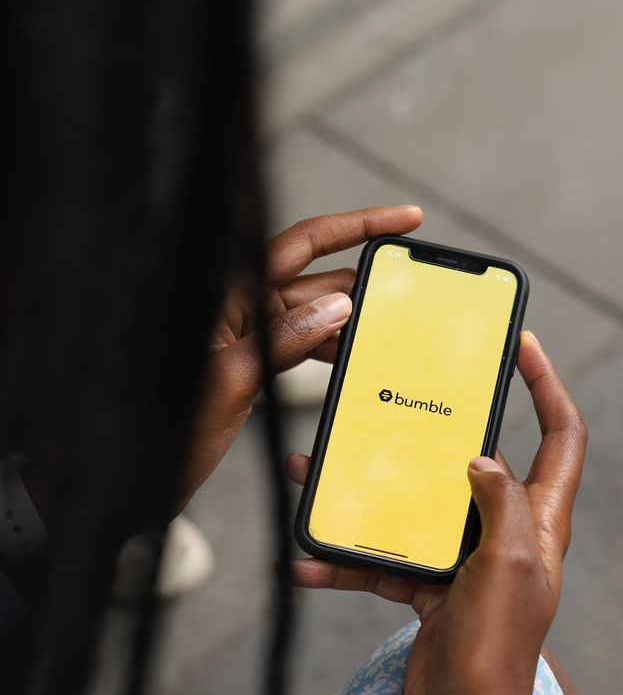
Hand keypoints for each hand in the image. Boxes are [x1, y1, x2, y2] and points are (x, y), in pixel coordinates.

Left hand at [178, 204, 422, 505]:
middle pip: (315, 278)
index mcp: (229, 294)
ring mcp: (247, 334)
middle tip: (408, 298)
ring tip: (387, 336)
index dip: (358, 225)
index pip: (302, 242)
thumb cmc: (169, 428)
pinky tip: (353, 360)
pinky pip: (300, 343)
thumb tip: (338, 306)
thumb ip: (286, 340)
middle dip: (362, 284)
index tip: (404, 219)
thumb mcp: (233, 381)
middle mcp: (240, 306)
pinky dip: (329, 349)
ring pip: (313, 314)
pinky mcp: (251, 361)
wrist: (141, 474)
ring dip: (349, 323)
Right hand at [287, 332, 586, 694]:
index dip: (548, 387)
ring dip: (367, 494)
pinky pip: (384, 560)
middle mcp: (506, 535)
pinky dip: (346, 559)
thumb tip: (482, 458)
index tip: (520, 346)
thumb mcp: (507, 567)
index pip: (562, 437)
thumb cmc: (494, 656)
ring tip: (312, 472)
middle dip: (428, 433)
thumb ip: (500, 504)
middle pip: (473, 463)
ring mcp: (465, 563)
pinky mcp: (429, 591)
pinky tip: (304, 558)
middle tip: (386, 401)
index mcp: (540, 522)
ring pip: (416, 508)